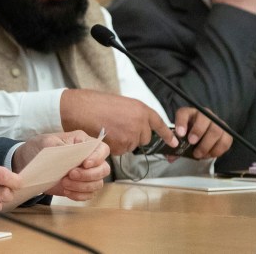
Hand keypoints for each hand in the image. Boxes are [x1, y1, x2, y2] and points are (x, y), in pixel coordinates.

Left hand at [24, 131, 110, 200]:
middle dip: (88, 175)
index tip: (85, 164)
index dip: (98, 158)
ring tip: (64, 183)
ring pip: (98, 183)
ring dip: (82, 186)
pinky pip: (89, 194)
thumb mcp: (46, 143)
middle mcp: (88, 158)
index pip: (102, 149)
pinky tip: (66, 191)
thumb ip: (60, 146)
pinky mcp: (80, 186)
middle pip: (103, 169)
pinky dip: (79, 195)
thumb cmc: (39, 147)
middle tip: (70, 175)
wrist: (28, 162)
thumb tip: (70, 152)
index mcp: (83, 142)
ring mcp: (86, 173)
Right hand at [60, 88, 177, 154]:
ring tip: (107, 130)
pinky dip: (112, 147)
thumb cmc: (94, 103)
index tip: (175, 142)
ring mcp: (131, 135)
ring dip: (121, 143)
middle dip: (133, 137)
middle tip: (117, 129)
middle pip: (144, 139)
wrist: (79, 108)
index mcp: (140, 109)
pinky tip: (103, 136)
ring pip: (130, 146)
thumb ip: (132, 115)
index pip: (158, 123)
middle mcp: (140, 122)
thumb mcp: (120, 104)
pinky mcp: (122, 145)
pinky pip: (120, 151)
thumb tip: (134, 125)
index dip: (167, 134)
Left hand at [174, 107, 231, 158]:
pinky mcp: (227, 133)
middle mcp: (204, 114)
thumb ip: (176, 145)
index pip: (184, 113)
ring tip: (198, 154)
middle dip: (198, 132)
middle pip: (205, 119)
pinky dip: (217, 150)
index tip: (180, 134)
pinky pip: (226, 141)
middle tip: (192, 143)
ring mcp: (217, 122)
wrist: (204, 133)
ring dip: (207, 144)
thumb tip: (170, 157)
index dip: (181, 122)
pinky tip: (208, 155)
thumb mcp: (181, 136)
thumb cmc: (189, 134)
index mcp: (189, 113)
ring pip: (216, 130)